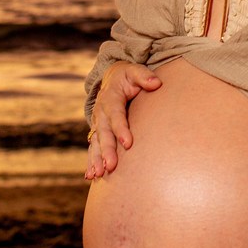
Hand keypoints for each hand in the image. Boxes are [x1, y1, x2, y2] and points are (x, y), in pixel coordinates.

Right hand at [85, 62, 159, 178]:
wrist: (111, 78)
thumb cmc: (127, 76)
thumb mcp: (135, 71)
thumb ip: (144, 76)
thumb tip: (156, 83)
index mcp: (110, 99)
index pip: (116, 115)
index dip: (121, 129)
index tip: (128, 143)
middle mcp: (101, 113)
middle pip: (104, 133)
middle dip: (107, 150)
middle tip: (111, 166)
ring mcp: (97, 123)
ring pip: (96, 143)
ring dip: (97, 159)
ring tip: (99, 174)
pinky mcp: (97, 132)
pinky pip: (93, 148)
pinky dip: (91, 161)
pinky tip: (91, 176)